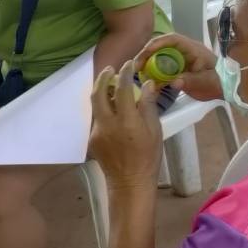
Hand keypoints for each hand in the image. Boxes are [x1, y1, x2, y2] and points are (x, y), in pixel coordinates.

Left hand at [88, 61, 161, 187]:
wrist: (130, 182)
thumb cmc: (148, 156)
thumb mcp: (155, 130)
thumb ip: (149, 105)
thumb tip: (147, 84)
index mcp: (127, 121)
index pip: (122, 89)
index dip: (125, 73)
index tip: (129, 64)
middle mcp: (107, 124)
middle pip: (98, 94)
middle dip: (103, 78)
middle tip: (111, 69)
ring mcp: (97, 132)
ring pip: (95, 106)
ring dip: (101, 92)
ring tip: (111, 85)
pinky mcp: (92, 140)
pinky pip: (97, 118)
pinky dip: (103, 108)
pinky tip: (113, 109)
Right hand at [130, 32, 220, 102]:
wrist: (226, 89)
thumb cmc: (219, 81)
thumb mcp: (207, 81)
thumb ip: (191, 80)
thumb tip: (174, 82)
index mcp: (192, 49)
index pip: (172, 39)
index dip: (158, 43)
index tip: (145, 52)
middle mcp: (183, 52)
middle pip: (161, 47)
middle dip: (147, 54)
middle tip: (135, 67)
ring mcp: (179, 61)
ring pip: (159, 58)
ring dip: (148, 64)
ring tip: (138, 74)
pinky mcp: (177, 71)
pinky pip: (162, 70)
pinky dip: (153, 75)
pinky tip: (147, 84)